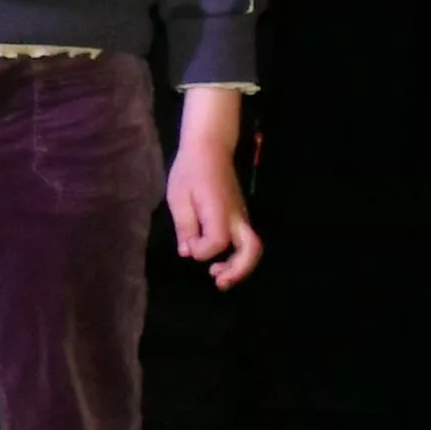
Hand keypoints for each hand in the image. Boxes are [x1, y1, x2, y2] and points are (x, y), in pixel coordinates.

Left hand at [167, 98, 262, 287]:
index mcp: (219, 209)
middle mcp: (236, 216)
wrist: (210, 147)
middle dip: (238, 271)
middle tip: (218, 282)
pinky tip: (220, 263)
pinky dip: (237, 258)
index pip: (217, 242)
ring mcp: (242, 216)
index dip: (201, 250)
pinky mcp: (240, 217)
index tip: (187, 244)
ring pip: (252, 248)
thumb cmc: (190, 169)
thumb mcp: (178, 197)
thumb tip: (188, 252)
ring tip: (219, 277)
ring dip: (239, 267)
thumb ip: (185, 226)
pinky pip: (245, 242)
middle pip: (251, 249)